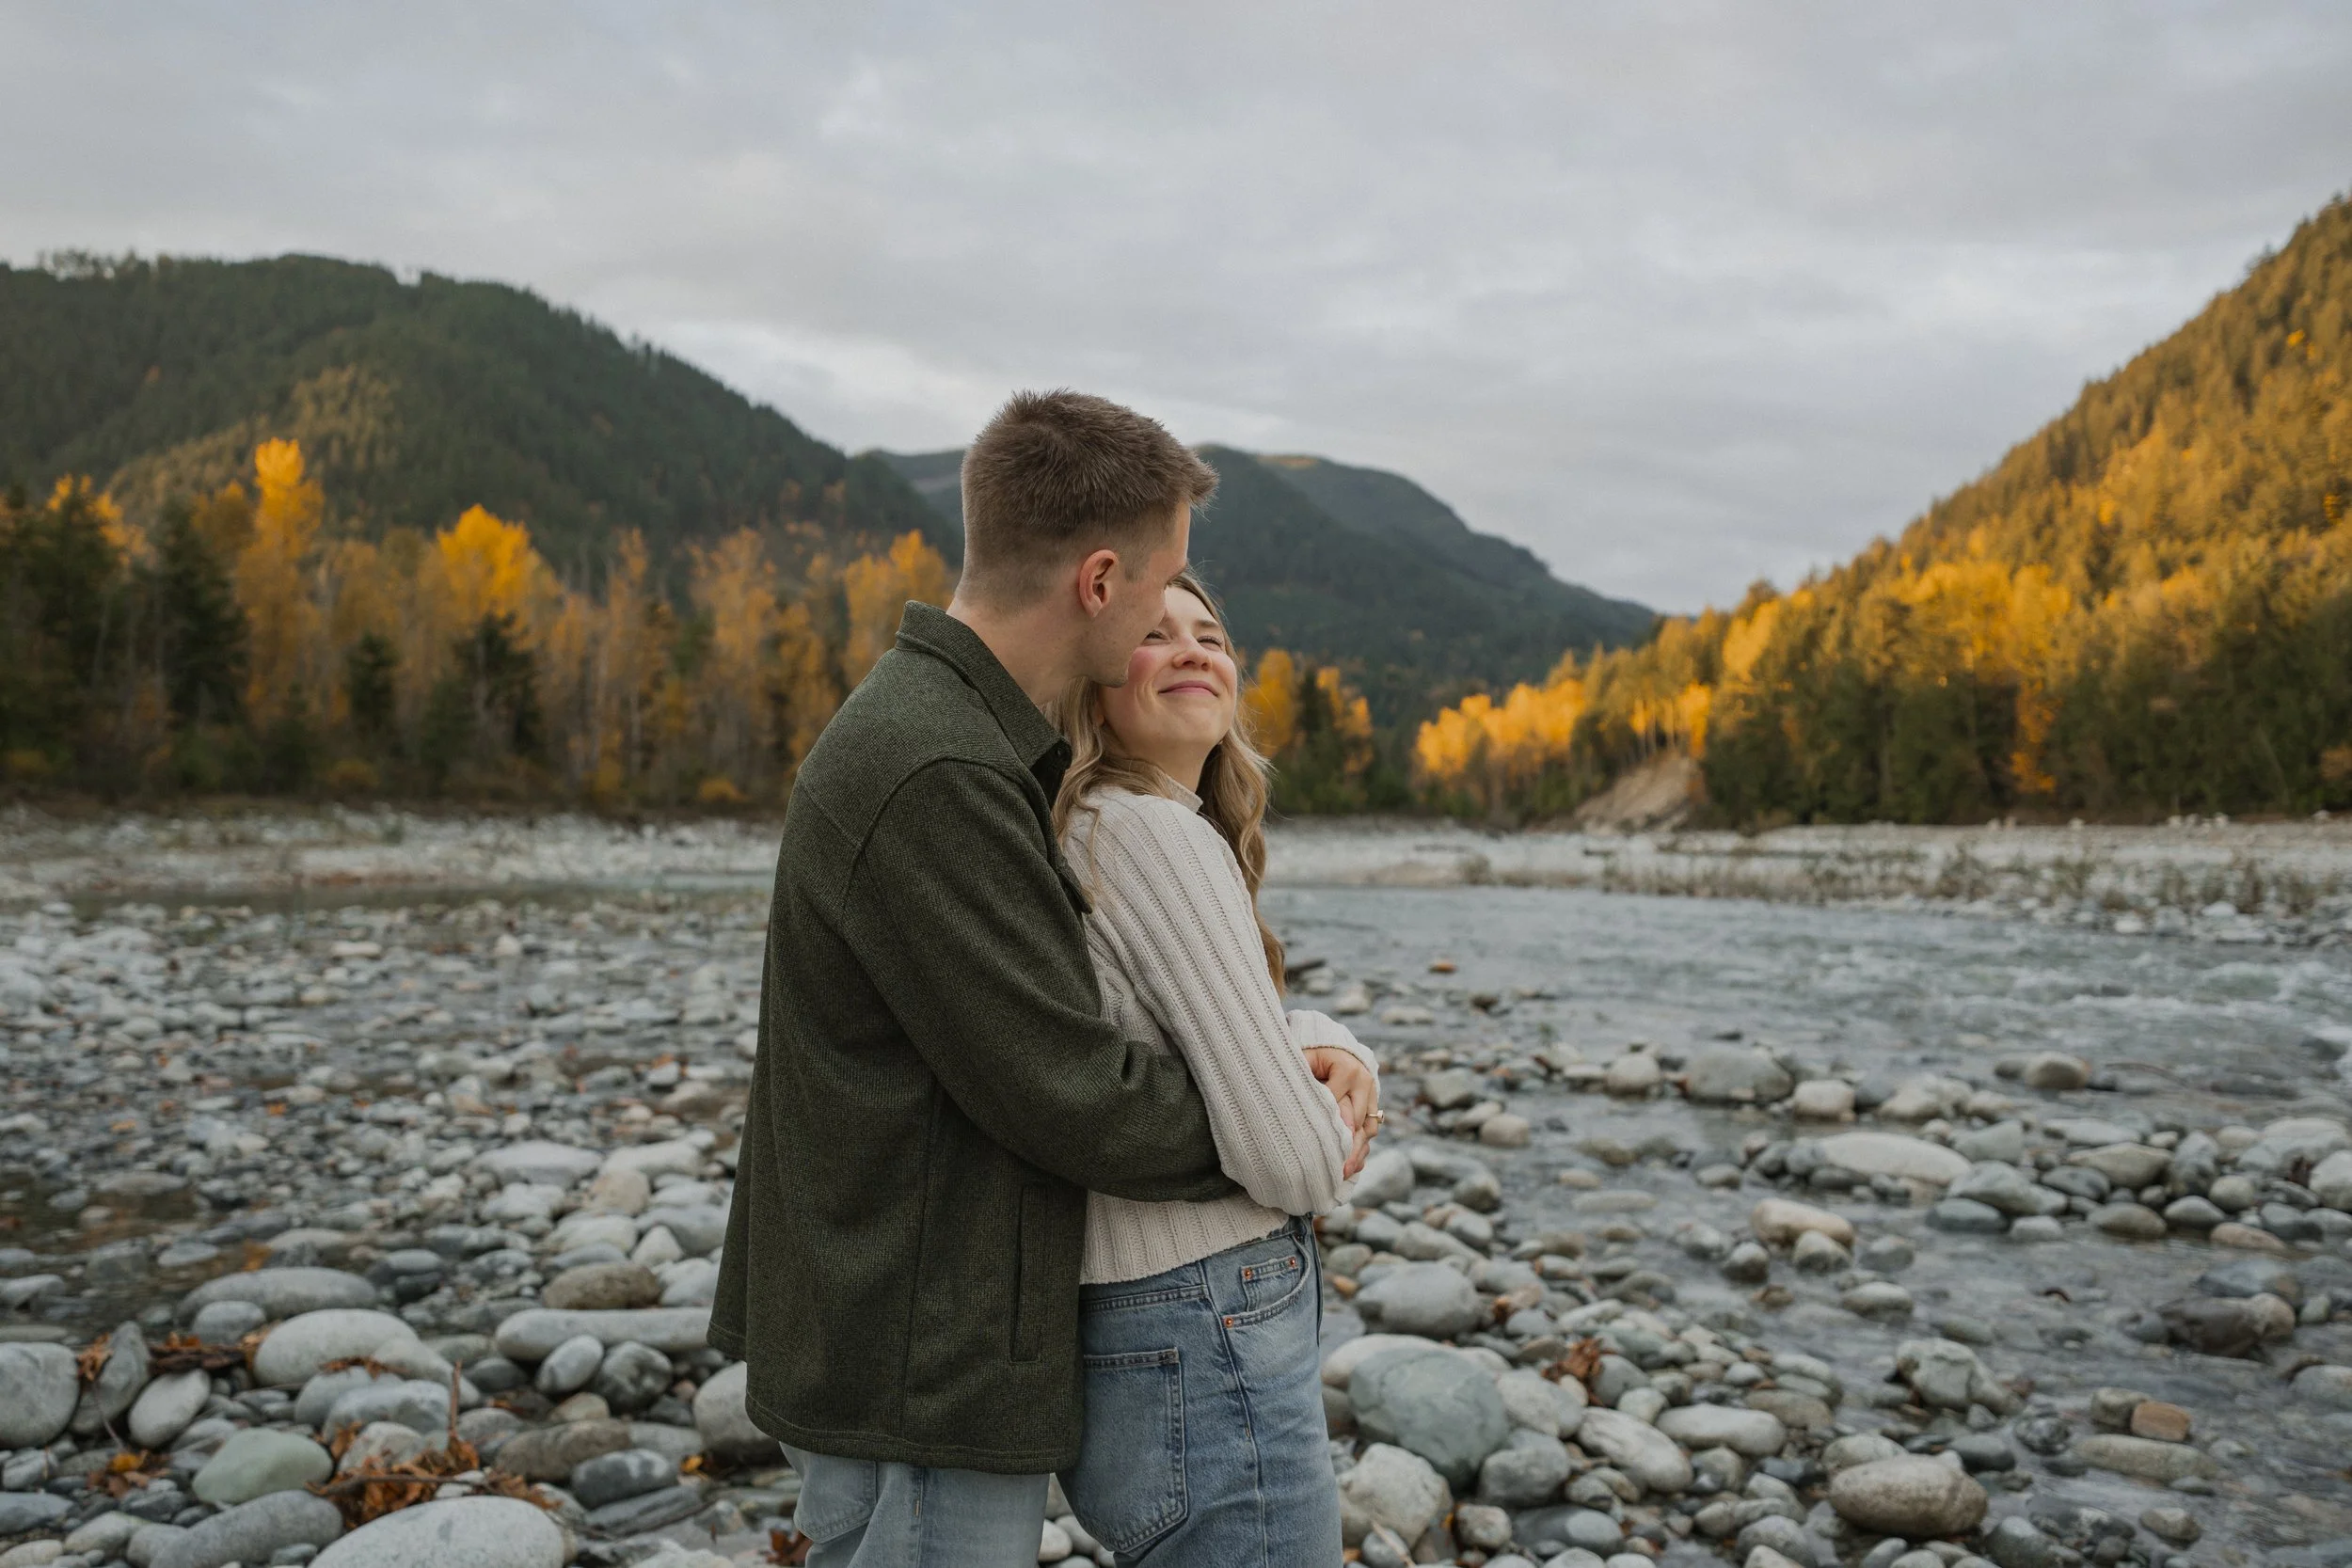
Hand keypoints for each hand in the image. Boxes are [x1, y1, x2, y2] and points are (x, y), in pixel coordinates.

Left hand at [1303, 1047, 1379, 1178]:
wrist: (1341, 1053)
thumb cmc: (1317, 1058)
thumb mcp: (1306, 1059)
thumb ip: (1299, 1072)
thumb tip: (1288, 1093)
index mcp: (1347, 1069)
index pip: (1336, 1099)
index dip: (1328, 1119)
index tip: (1317, 1140)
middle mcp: (1364, 1084)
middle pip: (1356, 1118)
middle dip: (1346, 1143)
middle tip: (1335, 1165)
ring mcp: (1371, 1099)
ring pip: (1368, 1130)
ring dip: (1356, 1152)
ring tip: (1343, 1172)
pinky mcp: (1373, 1110)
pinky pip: (1371, 1133)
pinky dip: (1361, 1151)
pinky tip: (1350, 1168)